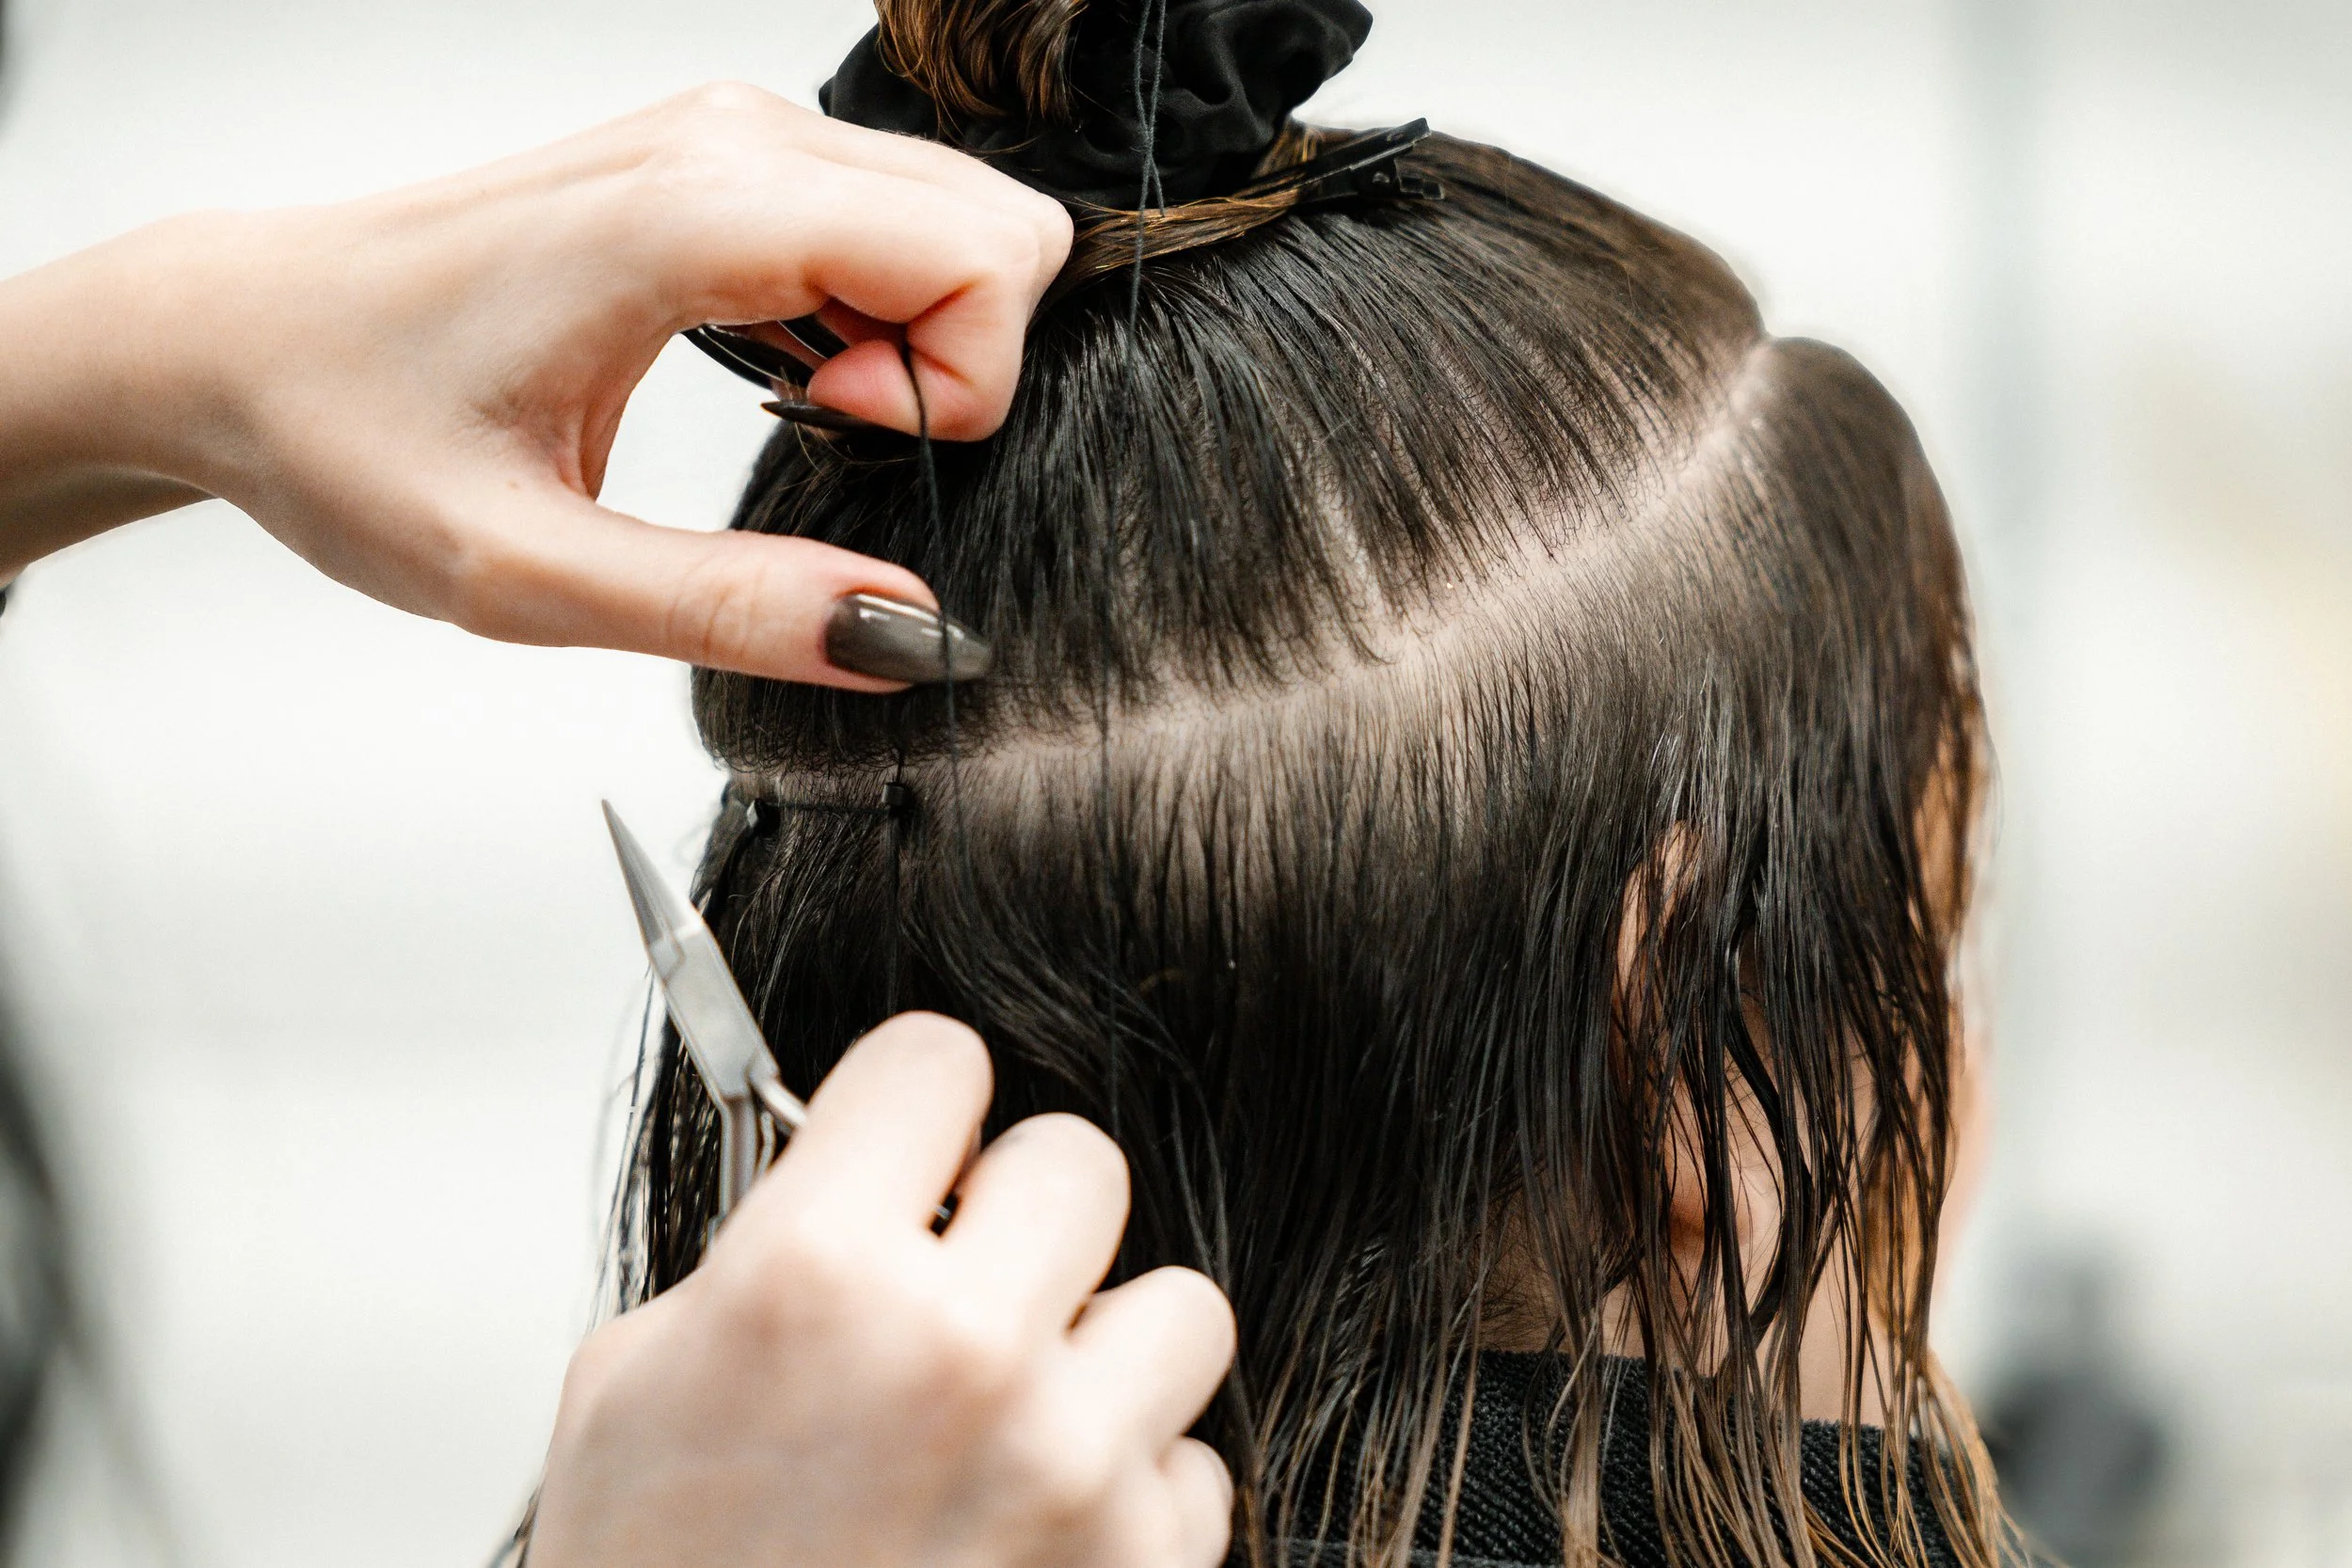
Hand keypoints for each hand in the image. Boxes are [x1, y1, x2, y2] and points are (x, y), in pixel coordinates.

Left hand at [0, 86, 1071, 686]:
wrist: (241, 338)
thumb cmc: (348, 427)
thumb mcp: (531, 572)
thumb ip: (729, 606)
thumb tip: (905, 635)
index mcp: (691, 214)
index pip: (979, 254)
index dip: (957, 383)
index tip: (839, 439)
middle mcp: (726, 140)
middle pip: (997, 223)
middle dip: (956, 357)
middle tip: (823, 428)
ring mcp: (726, 135)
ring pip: (956, 215)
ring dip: (919, 334)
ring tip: (790, 404)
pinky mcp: (719, 158)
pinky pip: (892, 217)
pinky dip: (877, 308)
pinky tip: (779, 369)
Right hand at [528, 1013, 1237, 1567]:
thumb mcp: (631, 1392)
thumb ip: (762, 1254)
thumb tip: (858, 1170)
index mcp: (812, 1282)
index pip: (938, 1059)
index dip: (913, 1101)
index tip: (908, 1140)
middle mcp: (960, 1355)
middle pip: (1079, 1159)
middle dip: (1016, 1214)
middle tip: (964, 1281)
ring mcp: (1070, 1468)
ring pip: (1177, 1304)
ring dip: (1102, 1350)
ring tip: (1017, 1414)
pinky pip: (1193, 1464)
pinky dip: (1131, 1490)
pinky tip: (1037, 1532)